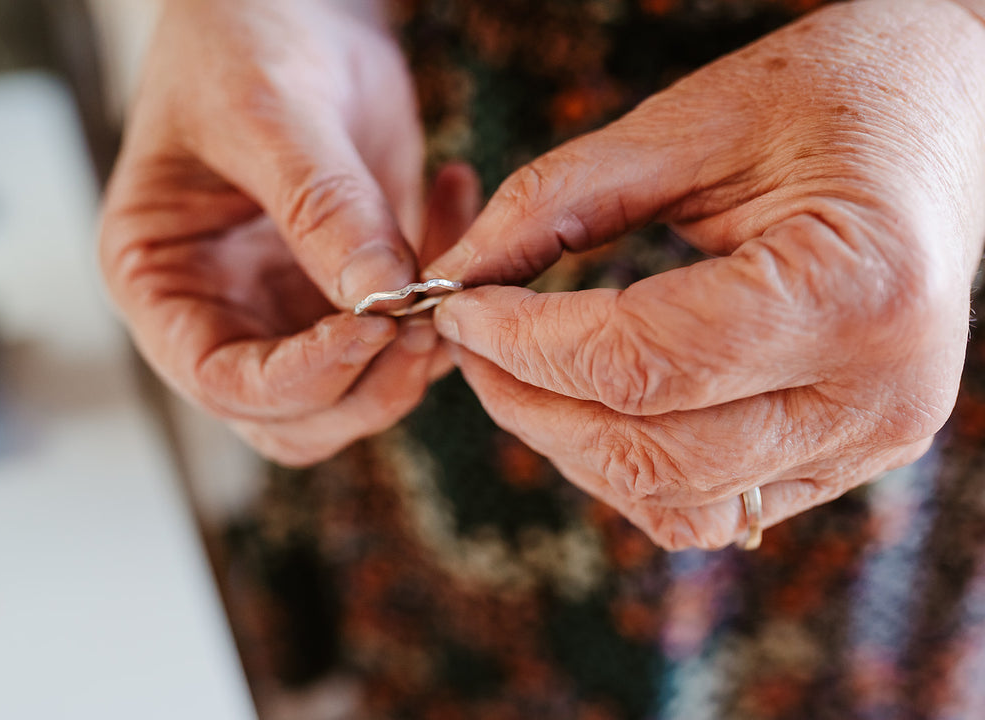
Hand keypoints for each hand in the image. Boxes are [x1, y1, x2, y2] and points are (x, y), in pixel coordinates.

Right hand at [100, 0, 479, 464]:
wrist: (289, 4)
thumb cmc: (239, 38)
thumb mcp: (267, 110)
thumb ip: (319, 207)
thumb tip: (379, 300)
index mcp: (161, 281)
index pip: (221, 379)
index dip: (299, 376)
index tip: (372, 330)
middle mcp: (219, 312)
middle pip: (292, 415)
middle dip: (366, 386)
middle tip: (426, 322)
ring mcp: (286, 308)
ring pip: (354, 394)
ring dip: (413, 359)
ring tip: (449, 276)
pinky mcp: (347, 290)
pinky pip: (403, 335)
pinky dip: (442, 299)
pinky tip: (451, 199)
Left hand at [426, 0, 984, 548]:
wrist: (953, 115)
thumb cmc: (832, 95)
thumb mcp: (690, 122)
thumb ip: (560, 200)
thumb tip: (457, 275)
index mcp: (852, 290)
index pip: (642, 362)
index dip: (525, 344)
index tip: (459, 308)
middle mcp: (875, 394)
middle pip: (650, 452)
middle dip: (530, 405)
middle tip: (473, 342)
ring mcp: (869, 441)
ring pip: (675, 502)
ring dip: (573, 449)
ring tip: (525, 371)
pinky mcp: (850, 457)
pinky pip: (712, 506)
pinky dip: (631, 468)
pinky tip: (596, 403)